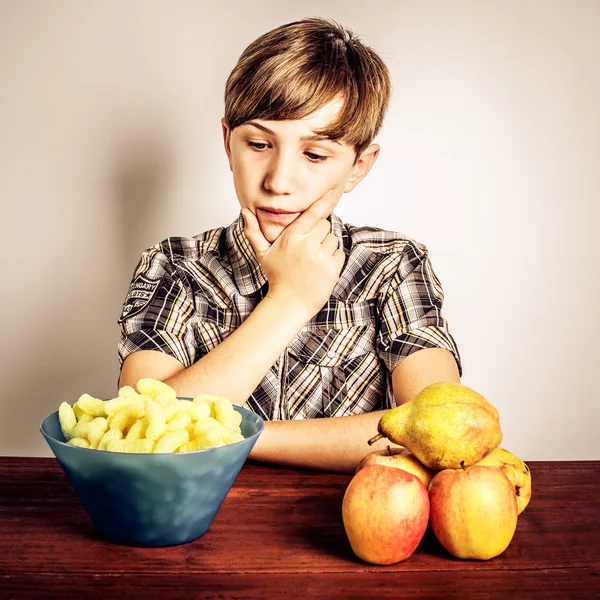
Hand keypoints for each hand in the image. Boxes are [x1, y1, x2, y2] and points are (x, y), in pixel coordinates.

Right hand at [242, 190, 345, 319]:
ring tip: (313, 260)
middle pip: (324, 225)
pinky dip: (333, 259)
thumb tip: (244, 211)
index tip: (333, 190)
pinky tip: (320, 268)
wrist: (289, 304)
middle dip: (318, 234)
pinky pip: (339, 253)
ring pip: (332, 239)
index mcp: (292, 237)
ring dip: (326, 247)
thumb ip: (254, 231)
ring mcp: (320, 257)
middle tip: (307, 249)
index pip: (312, 213)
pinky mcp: (331, 268)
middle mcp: (307, 245)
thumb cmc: (277, 277)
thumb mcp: (263, 253)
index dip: (324, 201)